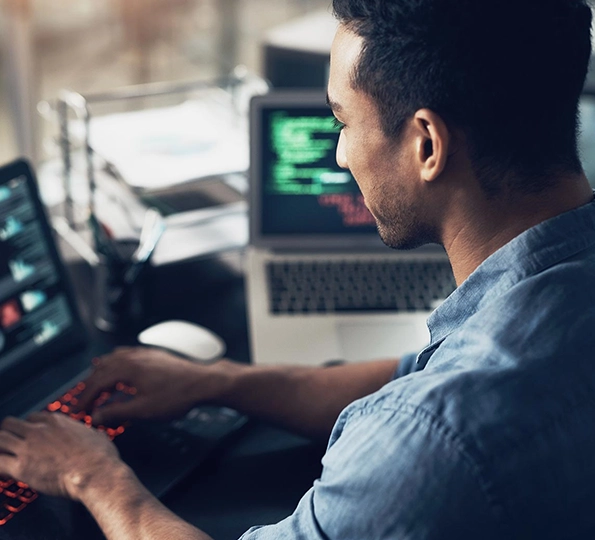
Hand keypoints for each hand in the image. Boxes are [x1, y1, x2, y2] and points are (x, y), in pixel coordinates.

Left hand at [0, 412, 120, 499]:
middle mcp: (39, 430)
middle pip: (10, 424)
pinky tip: (2, 474)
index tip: (29, 436)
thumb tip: (95, 434)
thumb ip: (91, 432)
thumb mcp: (98, 436)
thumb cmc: (100, 457)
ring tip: (4, 458)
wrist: (96, 473)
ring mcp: (28, 447)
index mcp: (57, 421)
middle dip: (8, 434)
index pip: (32, 417)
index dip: (29, 427)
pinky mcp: (21, 467)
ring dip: (0, 448)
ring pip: (0, 440)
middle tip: (11, 446)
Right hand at [77, 347, 226, 424]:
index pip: (97, 382)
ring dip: (102, 374)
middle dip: (90, 386)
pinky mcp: (154, 354)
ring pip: (114, 359)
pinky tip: (120, 373)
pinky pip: (127, 355)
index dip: (85, 398)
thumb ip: (117, 412)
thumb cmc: (177, 396)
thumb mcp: (144, 410)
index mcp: (128, 368)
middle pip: (102, 368)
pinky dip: (116, 365)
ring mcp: (144, 353)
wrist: (204, 381)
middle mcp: (133, 356)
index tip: (77, 411)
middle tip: (84, 402)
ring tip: (97, 388)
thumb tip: (96, 417)